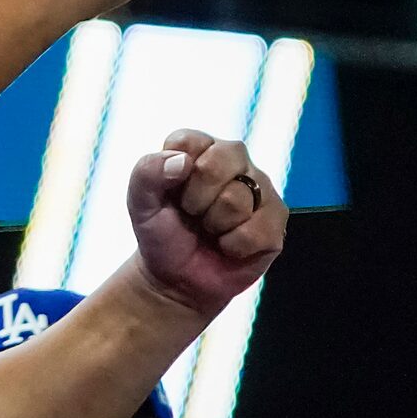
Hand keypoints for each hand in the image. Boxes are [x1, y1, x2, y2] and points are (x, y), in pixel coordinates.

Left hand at [127, 130, 284, 315]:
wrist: (178, 277)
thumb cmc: (162, 232)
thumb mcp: (140, 202)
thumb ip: (147, 172)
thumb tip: (182, 161)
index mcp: (201, 147)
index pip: (188, 141)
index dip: (171, 173)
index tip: (170, 192)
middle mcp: (235, 159)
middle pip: (218, 163)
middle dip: (194, 199)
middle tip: (191, 213)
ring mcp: (260, 188)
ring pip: (236, 200)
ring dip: (213, 224)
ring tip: (210, 229)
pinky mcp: (276, 218)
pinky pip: (257, 230)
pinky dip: (233, 245)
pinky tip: (228, 245)